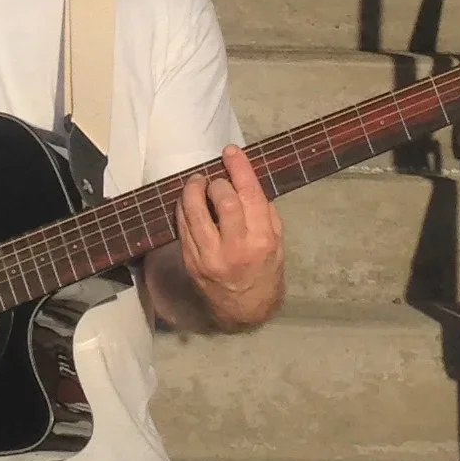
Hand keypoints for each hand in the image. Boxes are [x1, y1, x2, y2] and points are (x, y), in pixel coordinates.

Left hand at [177, 146, 284, 330]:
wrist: (245, 309)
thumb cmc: (265, 271)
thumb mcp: (277, 242)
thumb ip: (264, 211)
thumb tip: (245, 178)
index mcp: (261, 240)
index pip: (249, 194)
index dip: (238, 167)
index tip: (230, 151)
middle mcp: (236, 248)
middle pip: (223, 200)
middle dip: (217, 182)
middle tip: (217, 180)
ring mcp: (210, 256)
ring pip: (194, 211)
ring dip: (193, 189)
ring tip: (197, 182)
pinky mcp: (191, 262)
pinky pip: (183, 226)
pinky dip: (183, 207)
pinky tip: (189, 201)